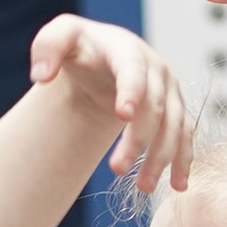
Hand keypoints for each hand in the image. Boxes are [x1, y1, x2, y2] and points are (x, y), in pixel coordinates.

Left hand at [28, 18, 193, 197]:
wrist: (103, 58)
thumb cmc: (80, 49)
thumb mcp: (58, 38)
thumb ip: (47, 48)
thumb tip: (41, 76)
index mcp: (127, 51)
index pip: (133, 70)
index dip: (131, 91)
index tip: (124, 115)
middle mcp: (156, 69)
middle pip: (155, 107)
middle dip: (139, 139)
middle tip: (116, 169)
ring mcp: (170, 91)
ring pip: (174, 126)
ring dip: (162, 157)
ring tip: (142, 188)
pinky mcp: (175, 110)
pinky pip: (184, 137)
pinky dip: (183, 161)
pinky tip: (178, 186)